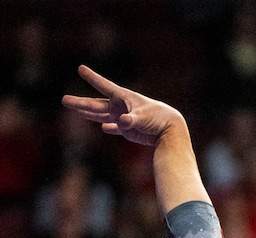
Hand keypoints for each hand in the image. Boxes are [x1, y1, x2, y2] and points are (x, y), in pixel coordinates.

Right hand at [62, 66, 184, 146]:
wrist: (170, 130)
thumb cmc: (158, 119)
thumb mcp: (144, 118)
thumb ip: (132, 121)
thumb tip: (123, 123)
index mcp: (123, 98)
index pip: (104, 86)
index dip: (92, 78)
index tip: (80, 68)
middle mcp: (121, 106)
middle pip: (96, 104)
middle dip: (80, 103)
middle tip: (64, 100)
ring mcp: (123, 118)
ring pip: (101, 115)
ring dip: (88, 114)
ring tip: (74, 109)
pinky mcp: (128, 129)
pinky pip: (115, 128)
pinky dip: (110, 128)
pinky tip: (104, 127)